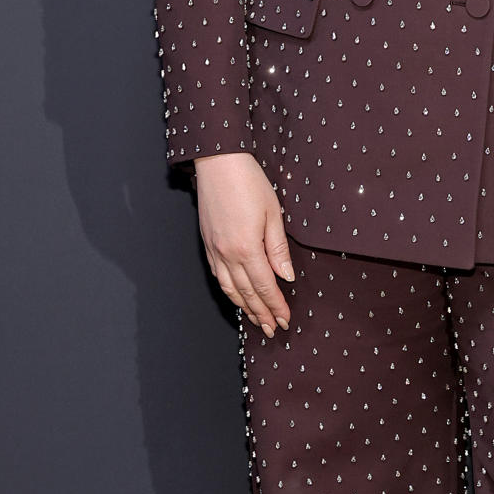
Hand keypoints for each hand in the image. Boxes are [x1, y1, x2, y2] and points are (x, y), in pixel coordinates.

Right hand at [194, 152, 294, 336]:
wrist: (218, 163)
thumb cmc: (249, 182)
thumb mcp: (273, 213)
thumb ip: (278, 249)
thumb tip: (286, 277)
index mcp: (247, 248)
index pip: (264, 286)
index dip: (276, 305)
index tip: (286, 320)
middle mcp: (227, 255)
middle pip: (247, 293)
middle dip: (262, 314)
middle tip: (273, 330)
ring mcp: (214, 250)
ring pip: (230, 289)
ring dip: (244, 308)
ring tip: (257, 321)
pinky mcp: (207, 244)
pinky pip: (218, 276)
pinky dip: (229, 291)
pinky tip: (236, 297)